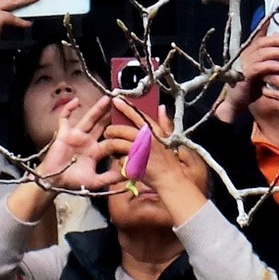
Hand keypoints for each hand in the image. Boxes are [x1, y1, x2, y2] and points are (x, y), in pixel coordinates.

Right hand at [6, 93, 116, 222]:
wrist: (53, 182)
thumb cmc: (72, 182)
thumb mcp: (94, 181)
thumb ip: (110, 178)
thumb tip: (127, 174)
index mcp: (96, 151)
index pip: (111, 140)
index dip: (120, 137)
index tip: (131, 130)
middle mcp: (88, 141)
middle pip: (102, 125)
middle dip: (111, 115)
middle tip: (122, 104)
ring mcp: (76, 136)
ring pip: (88, 119)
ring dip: (97, 108)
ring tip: (107, 98)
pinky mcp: (64, 134)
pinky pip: (65, 119)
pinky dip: (68, 110)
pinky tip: (76, 101)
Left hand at [101, 99, 209, 227]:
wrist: (170, 180)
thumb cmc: (169, 161)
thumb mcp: (169, 139)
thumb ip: (164, 123)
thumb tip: (162, 108)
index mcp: (156, 131)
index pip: (138, 115)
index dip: (126, 107)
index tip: (116, 99)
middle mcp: (148, 139)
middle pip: (124, 129)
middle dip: (113, 129)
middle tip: (108, 130)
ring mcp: (140, 151)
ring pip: (118, 143)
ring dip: (111, 143)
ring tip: (108, 144)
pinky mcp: (134, 163)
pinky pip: (120, 158)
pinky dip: (117, 159)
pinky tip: (117, 160)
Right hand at [213, 17, 278, 122]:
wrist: (236, 102)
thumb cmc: (249, 86)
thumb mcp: (260, 71)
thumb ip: (267, 60)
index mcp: (248, 54)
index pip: (258, 38)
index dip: (264, 28)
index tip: (272, 21)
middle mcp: (244, 57)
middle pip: (260, 43)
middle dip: (276, 41)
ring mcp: (243, 66)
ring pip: (260, 54)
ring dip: (276, 52)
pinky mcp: (244, 76)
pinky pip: (258, 68)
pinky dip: (269, 65)